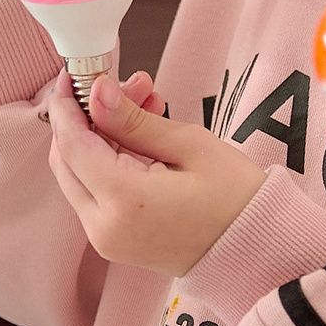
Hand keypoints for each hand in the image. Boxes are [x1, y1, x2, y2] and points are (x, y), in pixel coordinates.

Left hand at [46, 71, 265, 277]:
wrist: (259, 251)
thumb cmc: (237, 199)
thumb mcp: (189, 145)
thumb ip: (134, 120)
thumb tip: (97, 92)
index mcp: (124, 202)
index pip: (73, 144)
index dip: (67, 104)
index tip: (74, 74)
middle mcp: (104, 228)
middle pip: (66, 161)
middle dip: (87, 117)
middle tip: (122, 86)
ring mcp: (107, 240)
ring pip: (78, 175)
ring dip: (99, 136)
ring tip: (144, 103)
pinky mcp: (115, 242)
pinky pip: (96, 193)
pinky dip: (108, 160)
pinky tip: (141, 134)